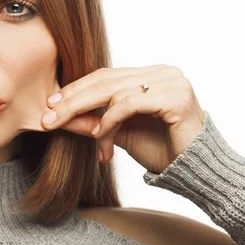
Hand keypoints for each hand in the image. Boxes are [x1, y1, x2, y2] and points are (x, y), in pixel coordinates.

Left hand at [40, 64, 204, 173]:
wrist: (195, 172)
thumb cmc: (160, 150)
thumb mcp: (119, 132)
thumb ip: (94, 120)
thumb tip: (59, 115)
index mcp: (151, 74)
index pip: (105, 76)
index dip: (76, 88)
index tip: (50, 104)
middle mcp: (163, 72)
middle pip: (105, 82)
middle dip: (72, 102)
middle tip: (49, 119)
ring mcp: (172, 82)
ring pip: (114, 93)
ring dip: (94, 120)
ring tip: (90, 141)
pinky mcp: (176, 98)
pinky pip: (129, 104)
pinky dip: (110, 120)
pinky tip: (100, 137)